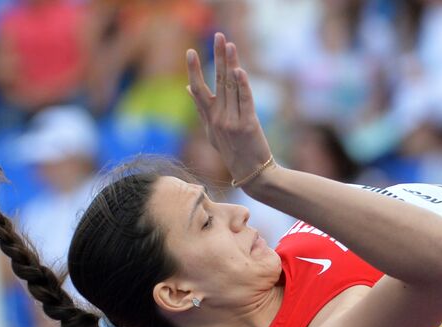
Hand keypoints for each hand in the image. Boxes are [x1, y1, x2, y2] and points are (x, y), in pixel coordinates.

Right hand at [186, 33, 274, 188]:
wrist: (253, 175)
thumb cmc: (234, 153)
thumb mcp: (212, 133)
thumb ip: (201, 110)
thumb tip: (187, 88)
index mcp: (209, 119)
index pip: (198, 89)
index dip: (194, 70)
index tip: (190, 51)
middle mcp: (218, 118)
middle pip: (216, 82)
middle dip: (217, 57)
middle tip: (218, 36)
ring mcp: (232, 122)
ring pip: (230, 87)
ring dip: (230, 64)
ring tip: (229, 45)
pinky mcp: (248, 125)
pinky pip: (245, 101)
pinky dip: (243, 86)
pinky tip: (240, 71)